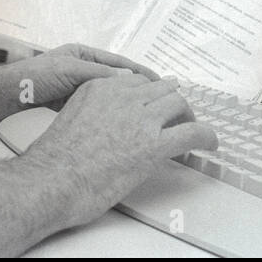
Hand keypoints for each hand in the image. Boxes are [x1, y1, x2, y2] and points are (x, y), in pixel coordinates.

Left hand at [2, 43, 159, 111]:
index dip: (142, 73)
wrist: (6, 96)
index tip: (161, 82)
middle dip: (138, 89)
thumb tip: (126, 82)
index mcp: (84, 54)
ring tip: (145, 113)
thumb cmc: (31, 77)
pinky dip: (110, 113)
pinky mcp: (72, 104)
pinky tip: (121, 122)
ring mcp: (78, 87)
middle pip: (118, 80)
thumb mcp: (69, 70)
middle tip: (160, 100)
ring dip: (126, 104)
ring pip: (110, 96)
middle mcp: (83, 69)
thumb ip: (97, 75)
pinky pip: (98, 107)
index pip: (120, 63)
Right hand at [24, 73, 217, 225]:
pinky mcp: (153, 144)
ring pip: (178, 104)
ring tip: (192, 130)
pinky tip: (210, 143)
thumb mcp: (71, 119)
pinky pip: (192, 132)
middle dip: (172, 102)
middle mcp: (122, 97)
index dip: (152, 95)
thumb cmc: (54, 161)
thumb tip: (107, 124)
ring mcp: (139, 119)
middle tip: (178, 117)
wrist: (51, 180)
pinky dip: (207, 136)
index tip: (157, 105)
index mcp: (100, 88)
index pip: (137, 81)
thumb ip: (93, 112)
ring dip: (188, 116)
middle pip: (161, 88)